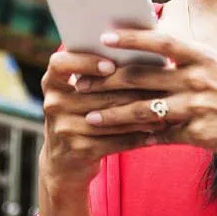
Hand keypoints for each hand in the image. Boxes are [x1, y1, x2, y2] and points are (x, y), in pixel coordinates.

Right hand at [39, 50, 165, 190]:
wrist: (63, 162)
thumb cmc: (81, 116)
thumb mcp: (77, 94)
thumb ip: (97, 75)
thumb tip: (141, 54)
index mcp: (52, 82)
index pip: (61, 64)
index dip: (85, 62)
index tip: (111, 65)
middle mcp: (53, 103)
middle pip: (97, 93)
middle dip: (133, 91)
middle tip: (161, 86)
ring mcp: (63, 128)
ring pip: (111, 117)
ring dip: (141, 115)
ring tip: (164, 111)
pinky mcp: (78, 150)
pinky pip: (115, 141)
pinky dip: (137, 138)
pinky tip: (155, 134)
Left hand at [76, 30, 216, 164]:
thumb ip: (188, 60)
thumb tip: (152, 49)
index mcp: (204, 56)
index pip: (161, 41)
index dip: (131, 38)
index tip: (104, 35)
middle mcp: (199, 80)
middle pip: (142, 77)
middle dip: (107, 81)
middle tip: (80, 82)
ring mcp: (198, 109)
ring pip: (143, 111)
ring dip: (112, 114)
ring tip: (89, 116)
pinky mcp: (197, 135)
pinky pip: (159, 137)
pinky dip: (136, 138)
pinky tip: (116, 140)